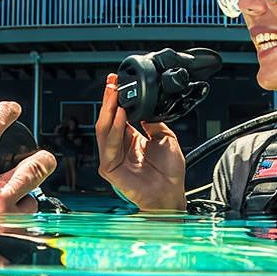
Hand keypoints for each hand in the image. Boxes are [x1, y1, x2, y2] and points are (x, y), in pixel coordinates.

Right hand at [0, 101, 56, 275]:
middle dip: (44, 160)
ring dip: (27, 201)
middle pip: (36, 163)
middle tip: (41, 161)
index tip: (13, 110)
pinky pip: (31, 226)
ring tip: (11, 209)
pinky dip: (23, 227)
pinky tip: (8, 234)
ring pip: (35, 198)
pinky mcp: (20, 239)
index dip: (5, 112)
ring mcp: (11, 217)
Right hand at [95, 73, 186, 210]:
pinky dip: (114, 129)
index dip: (116, 99)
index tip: (117, 82)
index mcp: (129, 140)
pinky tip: (120, 116)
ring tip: (115, 95)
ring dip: (109, 110)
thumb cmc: (170, 173)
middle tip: (112, 83)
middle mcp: (119, 147)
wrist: (172, 193)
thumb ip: (152, 121)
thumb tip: (145, 104)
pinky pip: (109, 146)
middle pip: (108, 120)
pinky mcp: (110, 169)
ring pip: (104, 130)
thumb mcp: (165, 137)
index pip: (116, 116)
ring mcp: (112, 158)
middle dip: (109, 100)